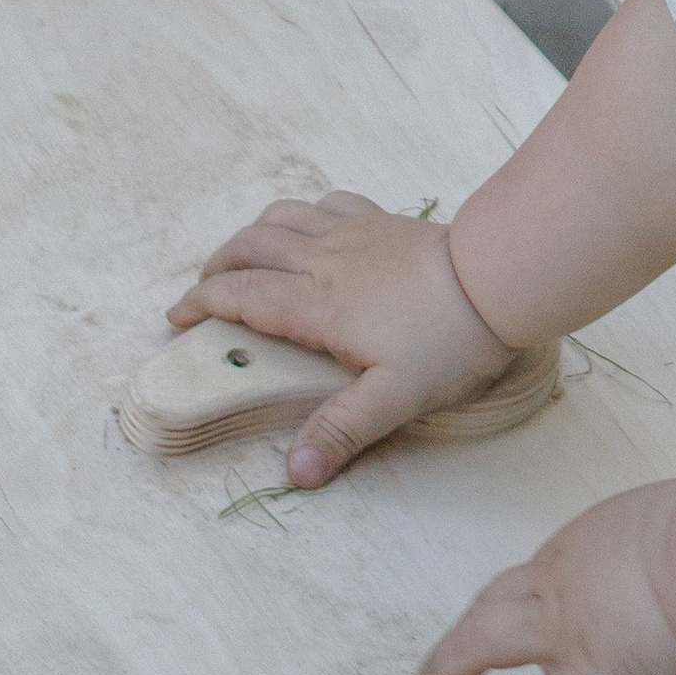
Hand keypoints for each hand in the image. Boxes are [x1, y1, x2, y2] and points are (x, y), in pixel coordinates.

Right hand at [167, 190, 515, 482]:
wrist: (499, 276)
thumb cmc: (449, 340)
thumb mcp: (395, 398)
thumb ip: (342, 430)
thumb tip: (296, 472)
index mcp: (317, 304)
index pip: (242, 296)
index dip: (202, 303)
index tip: (176, 317)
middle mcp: (324, 259)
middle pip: (251, 247)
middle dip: (217, 265)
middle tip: (203, 290)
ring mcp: (353, 231)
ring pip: (283, 216)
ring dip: (252, 234)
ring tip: (243, 257)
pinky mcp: (382, 218)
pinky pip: (327, 203)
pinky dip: (302, 212)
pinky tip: (309, 228)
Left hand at [407, 481, 675, 674]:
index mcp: (592, 544)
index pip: (546, 575)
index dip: (533, 596)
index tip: (542, 614)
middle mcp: (566, 580)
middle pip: (496, 602)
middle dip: (467, 629)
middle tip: (447, 663)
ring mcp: (569, 630)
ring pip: (485, 642)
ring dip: (450, 670)